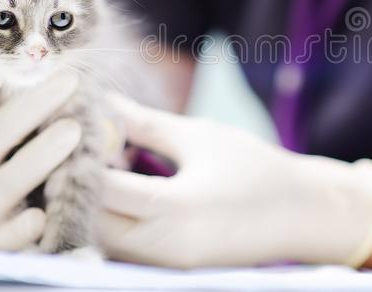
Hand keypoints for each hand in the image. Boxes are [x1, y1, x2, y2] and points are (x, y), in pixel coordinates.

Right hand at [0, 72, 80, 249]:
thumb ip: (12, 104)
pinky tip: (41, 217)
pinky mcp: (0, 237)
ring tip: (73, 130)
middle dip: (31, 108)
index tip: (4, 68)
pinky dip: (25, 226)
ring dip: (40, 156)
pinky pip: (12, 233)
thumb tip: (64, 74)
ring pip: (8, 182)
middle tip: (68, 81)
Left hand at [96, 93, 371, 267]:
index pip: (102, 190)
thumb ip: (144, 124)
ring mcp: (167, 264)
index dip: (78, 159)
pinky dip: (111, 221)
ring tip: (90, 166)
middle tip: (70, 149)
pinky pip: (124, 247)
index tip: (68, 129)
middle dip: (74, 188)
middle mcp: (165, 247)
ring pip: (103, 239)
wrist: (303, 214)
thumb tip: (101, 103)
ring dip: (90, 207)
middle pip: (92, 223)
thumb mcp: (200, 137)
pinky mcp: (171, 268)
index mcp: (175, 209)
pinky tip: (114, 190)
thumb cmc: (256, 169)